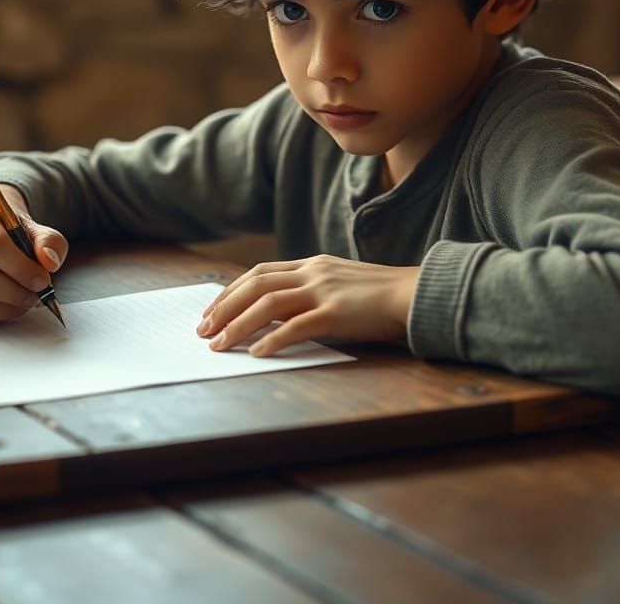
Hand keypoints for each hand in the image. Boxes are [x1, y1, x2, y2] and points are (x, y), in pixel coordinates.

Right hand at [0, 185, 68, 328]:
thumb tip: (49, 263)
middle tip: (36, 296)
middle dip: (14, 293)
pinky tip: (4, 309)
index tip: (43, 280)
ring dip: (4, 310)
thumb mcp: (30, 228)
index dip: (22, 268)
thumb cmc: (7, 233)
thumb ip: (48, 241)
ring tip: (23, 303)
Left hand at [196, 254, 419, 355]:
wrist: (416, 294)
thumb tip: (279, 314)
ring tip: (219, 344)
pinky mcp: (336, 313)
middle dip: (223, 307)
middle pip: (255, 285)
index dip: (232, 291)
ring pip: (267, 304)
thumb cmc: (381, 297)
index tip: (212, 309)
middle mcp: (313, 272)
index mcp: (313, 264)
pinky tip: (256, 354)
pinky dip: (271, 340)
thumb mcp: (341, 284)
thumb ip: (312, 292)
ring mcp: (324, 291)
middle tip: (203, 329)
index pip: (260, 272)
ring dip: (237, 325)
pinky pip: (295, 327)